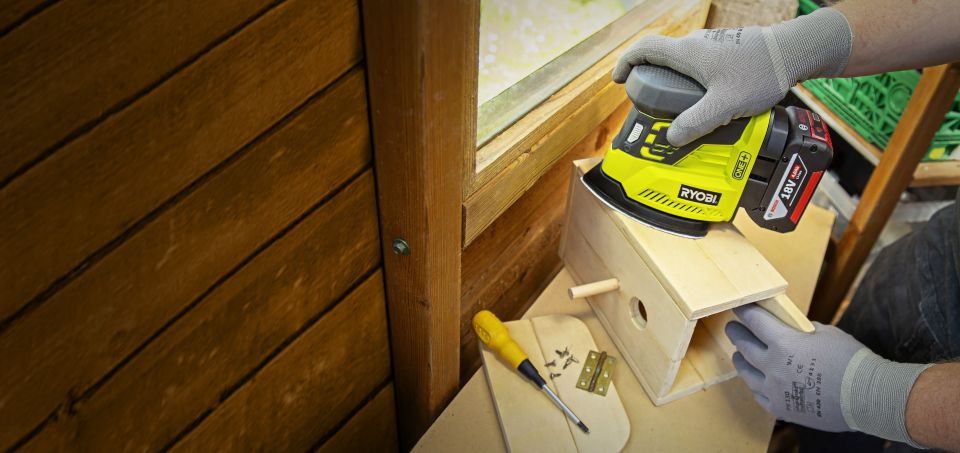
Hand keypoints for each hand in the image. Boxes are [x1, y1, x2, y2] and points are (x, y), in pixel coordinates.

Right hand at [612, 8, 850, 145]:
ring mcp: (714, 43)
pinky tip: (710, 97)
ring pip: (684, 59)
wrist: (794, 51)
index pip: (644, 48)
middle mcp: (697, 43)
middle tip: (649, 101)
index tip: (618, 79)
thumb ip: (696, 123)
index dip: (626, 62)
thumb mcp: (725, 106)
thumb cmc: (760, 73)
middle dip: (650, 77)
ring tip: (681, 105)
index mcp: (688, 53)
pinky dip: (695, 77)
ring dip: (675, 78)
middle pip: (662, 56)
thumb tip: (672, 138)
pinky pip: (703, 61)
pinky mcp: (729, 48)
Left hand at [726, 304, 930, 446]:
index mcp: (783, 343)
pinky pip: (759, 395)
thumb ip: (802, 330)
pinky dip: (756, 385)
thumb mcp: (826, 333)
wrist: (868, 397)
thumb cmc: (851, 361)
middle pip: (744, 346)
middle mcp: (773, 367)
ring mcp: (775, 390)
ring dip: (741, 360)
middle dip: (737, 334)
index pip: (755, 322)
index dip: (745, 313)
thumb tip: (793, 329)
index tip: (740, 308)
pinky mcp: (782, 409)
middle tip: (733, 328)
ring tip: (739, 355)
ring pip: (746, 373)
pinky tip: (756, 381)